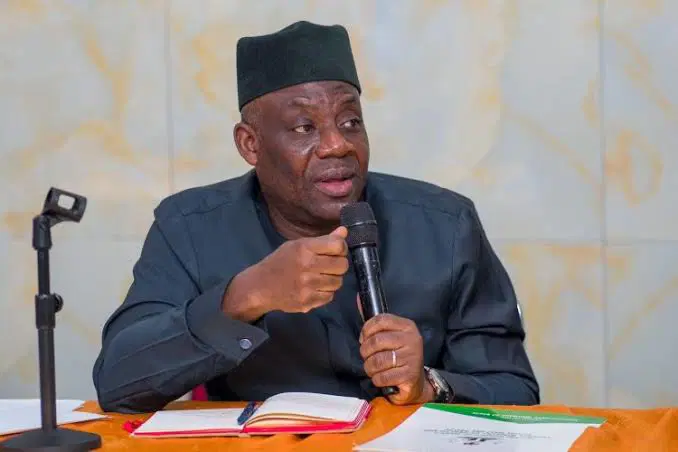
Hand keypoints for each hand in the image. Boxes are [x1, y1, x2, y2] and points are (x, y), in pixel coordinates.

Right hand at [223, 226, 348, 321]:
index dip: (341, 247)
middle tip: (329, 265)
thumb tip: (344, 231)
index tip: (335, 250)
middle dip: (339, 264)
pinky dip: (326, 292)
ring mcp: (307, 286)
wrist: (260, 287)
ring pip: (338, 282)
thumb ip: (323, 240)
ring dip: (333, 279)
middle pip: (342, 265)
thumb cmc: (280, 262)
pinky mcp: (308, 302)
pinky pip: (330, 296)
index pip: (338, 245)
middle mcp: (307, 266)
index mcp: (304, 249)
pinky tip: (315, 287)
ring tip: (321, 277)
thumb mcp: (298, 245)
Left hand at [357, 301, 433, 404]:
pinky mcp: (410, 375)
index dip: (366, 330)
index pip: (381, 320)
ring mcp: (412, 358)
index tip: (363, 339)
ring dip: (369, 367)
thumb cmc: (398, 354)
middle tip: (367, 357)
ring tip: (373, 368)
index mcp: (407, 326)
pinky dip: (377, 379)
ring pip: (377, 361)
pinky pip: (382, 377)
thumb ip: (375, 321)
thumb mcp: (390, 335)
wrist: (416, 381)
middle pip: (376, 341)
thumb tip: (358, 298)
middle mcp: (412, 339)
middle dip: (365, 352)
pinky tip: (381, 378)